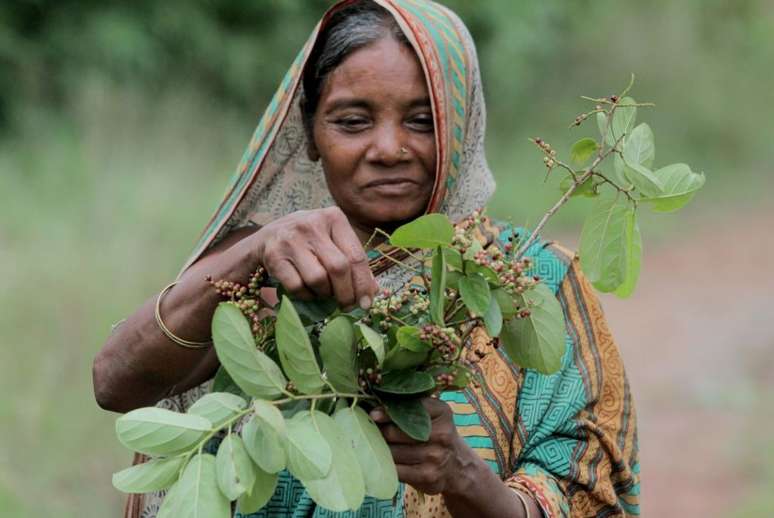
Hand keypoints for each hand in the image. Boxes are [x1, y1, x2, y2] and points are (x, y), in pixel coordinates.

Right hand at [248, 207, 377, 308]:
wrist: (267, 237)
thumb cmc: (308, 240)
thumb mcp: (332, 241)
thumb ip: (352, 261)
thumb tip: (373, 291)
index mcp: (333, 217)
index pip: (356, 255)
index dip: (364, 283)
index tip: (366, 302)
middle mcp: (312, 224)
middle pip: (339, 268)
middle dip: (346, 293)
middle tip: (347, 305)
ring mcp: (290, 239)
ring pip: (318, 279)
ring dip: (324, 294)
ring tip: (324, 293)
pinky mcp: (273, 255)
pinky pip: (297, 286)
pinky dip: (306, 296)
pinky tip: (308, 292)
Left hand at [370, 398, 471, 495]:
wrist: (457, 467)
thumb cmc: (435, 435)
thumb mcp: (432, 414)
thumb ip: (410, 407)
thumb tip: (374, 409)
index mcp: (441, 412)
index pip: (409, 408)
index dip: (387, 412)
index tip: (373, 414)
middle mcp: (441, 434)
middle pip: (394, 431)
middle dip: (379, 432)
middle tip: (370, 432)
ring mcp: (435, 456)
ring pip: (392, 452)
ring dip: (380, 450)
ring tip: (376, 447)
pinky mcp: (427, 476)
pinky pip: (396, 470)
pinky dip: (386, 466)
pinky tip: (384, 462)